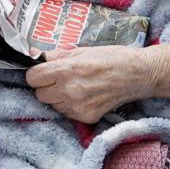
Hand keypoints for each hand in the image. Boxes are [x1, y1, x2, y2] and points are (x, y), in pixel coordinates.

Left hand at [27, 45, 153, 122]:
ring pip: (52, 105)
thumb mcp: (81, 50)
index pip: (32, 78)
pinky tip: (85, 96)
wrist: (138, 75)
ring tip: (76, 87)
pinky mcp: (86, 118)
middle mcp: (69, 91)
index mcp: (66, 71)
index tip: (43, 72)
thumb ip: (55, 56)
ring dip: (58, 97)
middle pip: (40, 94)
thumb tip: (34, 56)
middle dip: (46, 86)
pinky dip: (71, 106)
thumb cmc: (111, 58)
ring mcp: (78, 107)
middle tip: (61, 79)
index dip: (37, 74)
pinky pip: (67, 113)